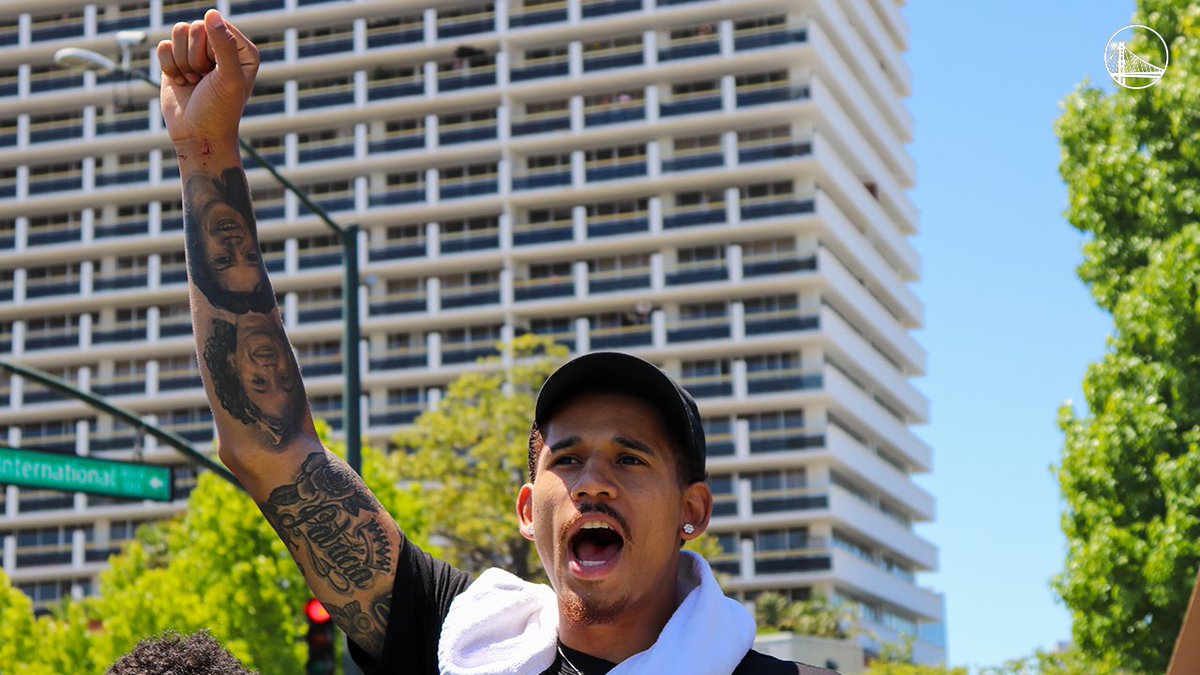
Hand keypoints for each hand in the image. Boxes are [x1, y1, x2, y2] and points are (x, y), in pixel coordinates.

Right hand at [158, 9, 258, 145]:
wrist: (197, 134)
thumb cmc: (219, 110)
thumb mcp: (229, 79)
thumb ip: (223, 45)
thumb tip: (211, 13)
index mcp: (242, 49)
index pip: (217, 26)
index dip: (210, 51)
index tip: (216, 73)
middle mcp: (221, 46)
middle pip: (195, 27)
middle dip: (194, 58)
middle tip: (204, 80)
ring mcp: (198, 51)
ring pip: (177, 32)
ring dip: (181, 62)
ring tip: (194, 81)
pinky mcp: (177, 58)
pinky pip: (163, 46)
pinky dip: (169, 67)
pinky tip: (181, 82)